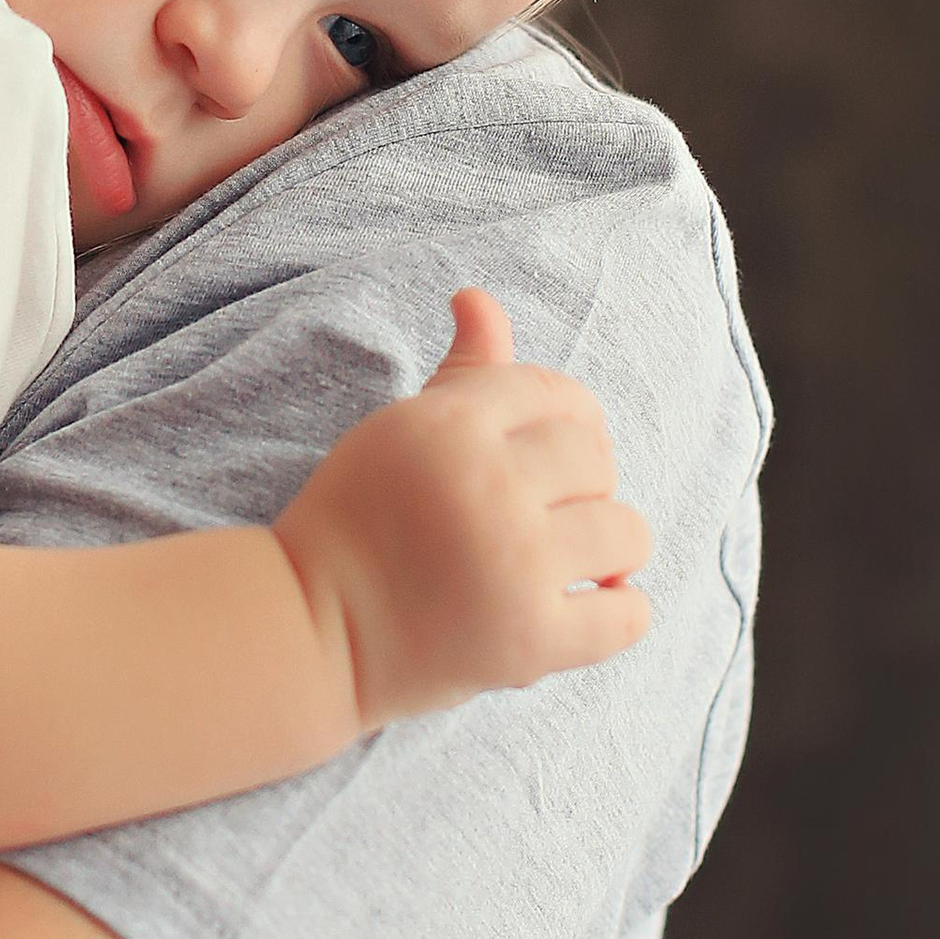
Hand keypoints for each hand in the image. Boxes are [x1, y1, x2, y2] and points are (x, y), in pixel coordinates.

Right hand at [277, 287, 652, 724]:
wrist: (311, 629)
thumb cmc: (359, 519)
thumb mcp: (401, 431)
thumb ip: (463, 371)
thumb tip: (479, 298)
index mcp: (448, 425)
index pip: (559, 395)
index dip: (561, 424)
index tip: (536, 459)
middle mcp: (486, 485)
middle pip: (598, 459)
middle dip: (580, 485)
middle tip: (539, 514)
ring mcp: (514, 565)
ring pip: (627, 531)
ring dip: (608, 549)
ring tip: (567, 561)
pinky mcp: (529, 640)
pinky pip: (628, 615)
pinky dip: (619, 612)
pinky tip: (583, 605)